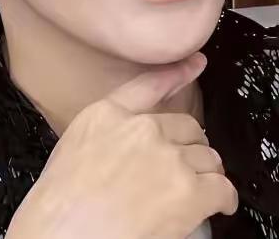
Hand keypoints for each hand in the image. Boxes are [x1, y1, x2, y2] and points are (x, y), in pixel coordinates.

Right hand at [6, 52, 236, 238]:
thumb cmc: (54, 215)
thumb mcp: (70, 156)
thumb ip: (105, 138)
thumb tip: (129, 152)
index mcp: (107, 117)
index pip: (150, 84)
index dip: (179, 73)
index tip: (196, 63)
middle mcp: (142, 129)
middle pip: (187, 128)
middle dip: (191, 148)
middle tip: (188, 169)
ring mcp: (168, 158)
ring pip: (207, 157)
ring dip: (207, 173)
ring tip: (203, 190)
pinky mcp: (188, 191)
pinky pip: (221, 188)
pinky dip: (224, 198)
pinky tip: (221, 204)